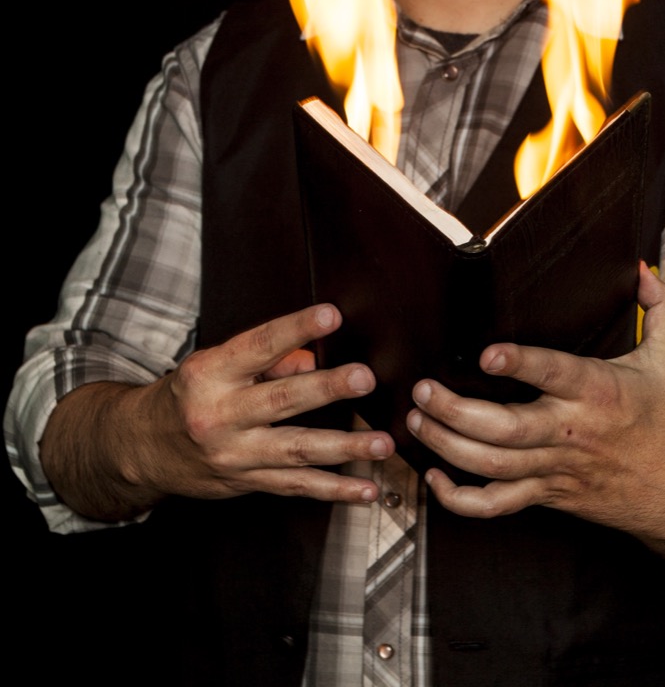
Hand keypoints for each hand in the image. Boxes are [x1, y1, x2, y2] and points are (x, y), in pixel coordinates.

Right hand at [42, 303, 394, 519]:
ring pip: (296, 452)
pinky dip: (335, 491)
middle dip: (326, 389)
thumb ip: (263, 360)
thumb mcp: (213, 365)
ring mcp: (234, 455)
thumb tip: (309, 357)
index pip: (258, 346)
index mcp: (210, 374)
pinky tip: (366, 489)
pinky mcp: (246, 482)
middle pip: (280, 401)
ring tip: (382, 442)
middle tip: (364, 379)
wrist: (141, 448)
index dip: (295, 329)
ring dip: (345, 448)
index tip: (331, 315)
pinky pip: (296, 488)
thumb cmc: (185, 395)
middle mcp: (220, 415)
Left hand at [406, 264, 664, 542]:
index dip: (519, 364)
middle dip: (456, 412)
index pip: (554, 375)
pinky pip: (496, 505)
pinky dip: (460, 498)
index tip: (487, 355)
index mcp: (597, 392)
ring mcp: (554, 467)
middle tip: (423, 389)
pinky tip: (435, 477)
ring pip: (492, 466)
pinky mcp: (547, 495)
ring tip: (417, 420)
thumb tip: (644, 268)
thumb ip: (660, 309)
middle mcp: (570, 431)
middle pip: (506, 430)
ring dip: (447, 445)